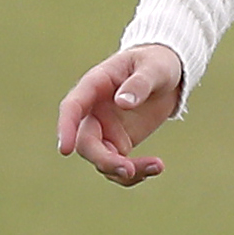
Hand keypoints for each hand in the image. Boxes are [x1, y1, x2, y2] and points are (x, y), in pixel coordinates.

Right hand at [56, 44, 184, 184]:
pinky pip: (119, 164)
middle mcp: (94, 111)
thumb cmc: (156, 62)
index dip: (66, 128)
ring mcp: (105, 129)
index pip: (72, 107)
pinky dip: (135, 172)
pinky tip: (156, 167)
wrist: (168, 72)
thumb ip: (139, 83)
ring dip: (123, 171)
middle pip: (86, 142)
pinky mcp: (120, 142)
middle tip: (128, 170)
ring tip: (157, 166)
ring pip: (102, 159)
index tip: (65, 150)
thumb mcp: (154, 68)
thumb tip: (122, 102)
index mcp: (95, 86)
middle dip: (103, 160)